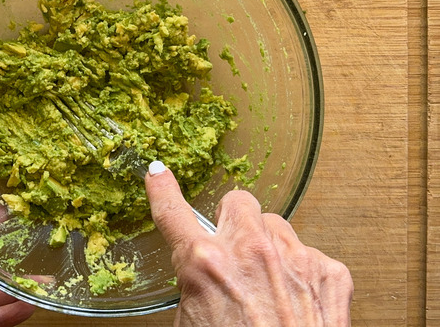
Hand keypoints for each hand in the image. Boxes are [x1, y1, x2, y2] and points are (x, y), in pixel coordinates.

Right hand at [144, 161, 352, 325]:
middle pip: (238, 201)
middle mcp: (250, 250)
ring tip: (270, 284)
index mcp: (205, 264)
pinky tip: (298, 300)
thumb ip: (195, 285)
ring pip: (277, 225)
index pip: (173, 213)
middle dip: (235, 221)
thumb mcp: (192, 323)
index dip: (162, 189)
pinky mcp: (329, 271)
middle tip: (236, 249)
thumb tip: (197, 275)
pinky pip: (310, 254)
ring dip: (270, 246)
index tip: (157, 174)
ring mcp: (294, 257)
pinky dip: (303, 273)